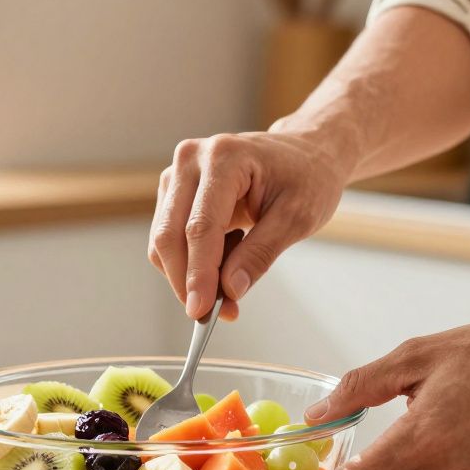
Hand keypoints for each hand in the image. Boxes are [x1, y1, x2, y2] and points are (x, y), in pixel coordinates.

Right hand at [148, 129, 356, 319]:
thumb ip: (260, 254)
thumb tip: (230, 290)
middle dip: (187, 281)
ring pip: (164, 241)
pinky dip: (191, 263)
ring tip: (233, 279)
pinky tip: (225, 259)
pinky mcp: (174, 192)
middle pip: (170, 235)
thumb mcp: (297, 218)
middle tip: (212, 314)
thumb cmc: (306, 177)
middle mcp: (191, 160)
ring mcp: (177, 175)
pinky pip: (169, 239)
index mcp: (224, 157)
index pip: (200, 226)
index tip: (201, 311)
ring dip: (189, 275)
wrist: (304, 154)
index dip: (198, 273)